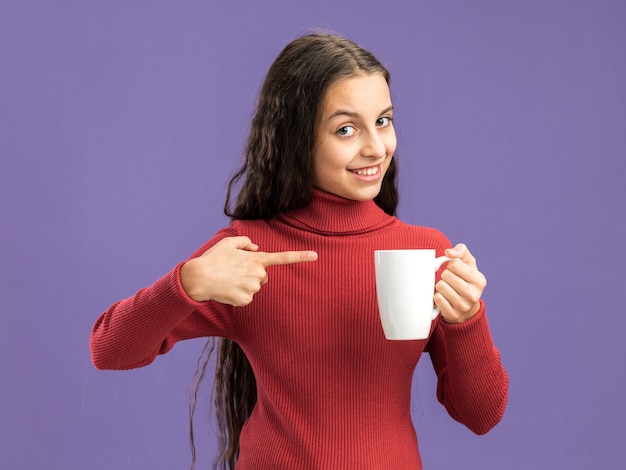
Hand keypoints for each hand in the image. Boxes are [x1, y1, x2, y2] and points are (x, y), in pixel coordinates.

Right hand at [180, 236, 317, 305]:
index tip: (316, 255)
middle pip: (263, 275)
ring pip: (254, 287)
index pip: (283, 258)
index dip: (300, 256)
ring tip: (227, 279)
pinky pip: (246, 297)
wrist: (198, 278)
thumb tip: (255, 248)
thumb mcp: (228, 243)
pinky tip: (227, 289)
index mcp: (257, 259)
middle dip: (252, 273)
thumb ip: (245, 242)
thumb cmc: (213, 258)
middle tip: (234, 270)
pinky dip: (237, 294)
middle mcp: (259, 275)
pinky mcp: (246, 301)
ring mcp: (253, 289)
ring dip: (243, 283)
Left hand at [434, 243, 486, 323]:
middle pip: (446, 275)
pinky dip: (437, 296)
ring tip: (446, 288)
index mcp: (479, 280)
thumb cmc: (465, 280)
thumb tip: (448, 252)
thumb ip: (461, 251)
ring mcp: (463, 306)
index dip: (450, 265)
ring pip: (440, 286)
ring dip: (440, 285)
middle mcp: (473, 295)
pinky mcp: (452, 314)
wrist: (466, 307)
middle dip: (444, 275)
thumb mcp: (468, 263)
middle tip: (449, 280)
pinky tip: (443, 297)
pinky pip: (437, 298)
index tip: (454, 270)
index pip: (454, 264)